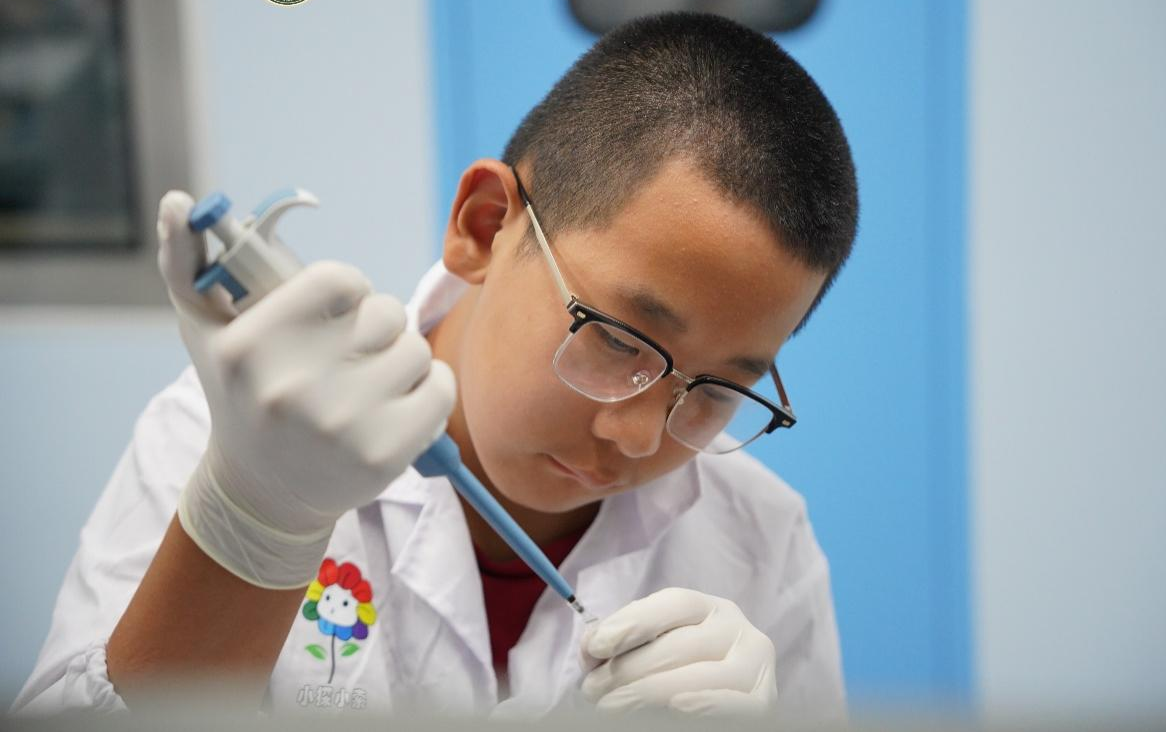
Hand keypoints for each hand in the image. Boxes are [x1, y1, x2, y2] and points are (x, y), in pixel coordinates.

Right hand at [157, 191, 455, 587]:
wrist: (263, 495)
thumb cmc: (240, 398)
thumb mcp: (205, 334)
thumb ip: (186, 263)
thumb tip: (180, 202)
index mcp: (251, 346)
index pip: (342, 279)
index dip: (348, 294)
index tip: (334, 318)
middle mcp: (293, 386)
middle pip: (386, 313)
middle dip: (375, 330)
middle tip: (350, 359)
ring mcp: (342, 424)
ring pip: (415, 349)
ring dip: (402, 362)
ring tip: (369, 386)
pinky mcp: (385, 455)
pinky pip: (440, 387)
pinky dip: (429, 392)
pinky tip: (396, 408)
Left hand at [580, 588, 777, 716]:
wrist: (706, 707)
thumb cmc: (670, 675)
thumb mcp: (647, 651)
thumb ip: (620, 642)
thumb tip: (592, 643)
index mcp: (708, 608)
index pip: (674, 603)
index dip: (634, 621)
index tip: (596, 645)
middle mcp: (736, 629)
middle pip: (680, 644)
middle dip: (628, 669)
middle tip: (593, 689)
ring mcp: (754, 664)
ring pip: (702, 675)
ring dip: (650, 692)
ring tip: (611, 707)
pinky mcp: (765, 700)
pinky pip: (739, 704)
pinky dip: (709, 705)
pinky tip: (677, 707)